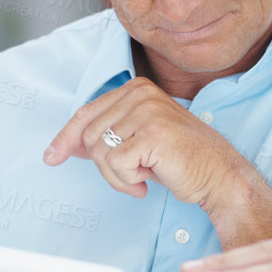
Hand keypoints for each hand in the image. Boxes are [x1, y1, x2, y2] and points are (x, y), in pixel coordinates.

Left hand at [43, 77, 250, 208]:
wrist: (219, 175)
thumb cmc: (181, 159)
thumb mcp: (140, 138)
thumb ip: (109, 134)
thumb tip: (68, 145)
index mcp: (136, 88)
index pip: (86, 112)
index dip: (65, 138)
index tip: (52, 157)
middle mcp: (140, 94)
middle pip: (89, 135)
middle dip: (104, 166)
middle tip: (132, 176)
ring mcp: (147, 112)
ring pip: (100, 152)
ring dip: (117, 176)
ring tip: (142, 178)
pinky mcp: (152, 135)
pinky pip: (115, 165)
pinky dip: (127, 182)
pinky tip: (148, 183)